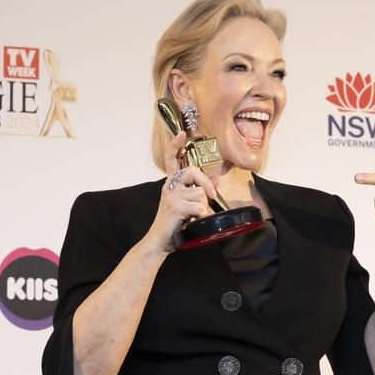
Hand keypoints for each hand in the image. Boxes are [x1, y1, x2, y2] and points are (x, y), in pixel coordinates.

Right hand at [143, 131, 216, 252]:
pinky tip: (190, 221)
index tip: (181, 134)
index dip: (175, 146)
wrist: (160, 240)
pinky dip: (199, 216)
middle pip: (193, 171)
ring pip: (199, 193)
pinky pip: (199, 207)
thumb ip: (197, 192)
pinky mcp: (176, 206)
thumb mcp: (187, 205)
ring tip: (191, 216)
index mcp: (171, 184)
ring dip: (201, 207)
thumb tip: (215, 182)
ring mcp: (171, 196)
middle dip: (206, 184)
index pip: (171, 160)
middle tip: (212, 196)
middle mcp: (169, 187)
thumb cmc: (173, 224)